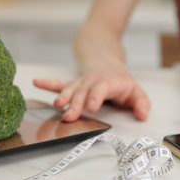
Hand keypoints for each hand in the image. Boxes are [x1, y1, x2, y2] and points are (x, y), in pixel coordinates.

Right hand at [33, 67, 149, 121]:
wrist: (108, 64)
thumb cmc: (122, 83)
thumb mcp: (137, 92)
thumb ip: (142, 103)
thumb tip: (144, 115)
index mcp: (110, 82)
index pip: (102, 89)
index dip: (96, 97)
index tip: (92, 107)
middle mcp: (94, 81)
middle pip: (84, 92)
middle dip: (76, 103)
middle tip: (69, 115)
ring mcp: (82, 82)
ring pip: (71, 88)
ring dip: (63, 96)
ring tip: (57, 105)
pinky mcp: (73, 84)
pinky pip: (59, 83)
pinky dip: (48, 83)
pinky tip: (36, 82)